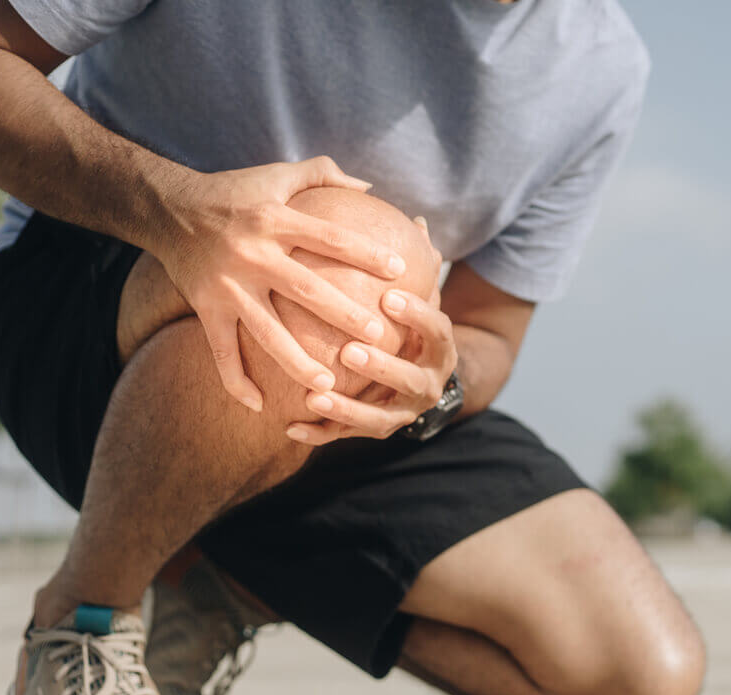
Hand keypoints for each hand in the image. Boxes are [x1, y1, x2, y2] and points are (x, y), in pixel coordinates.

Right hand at [151, 157, 406, 411]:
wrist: (167, 208)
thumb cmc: (233, 191)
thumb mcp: (277, 174)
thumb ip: (324, 173)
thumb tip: (369, 186)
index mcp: (275, 220)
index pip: (330, 238)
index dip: (365, 253)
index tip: (400, 271)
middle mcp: (252, 255)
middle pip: (306, 290)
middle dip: (343, 315)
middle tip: (377, 337)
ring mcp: (227, 287)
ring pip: (266, 332)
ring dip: (297, 362)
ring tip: (329, 386)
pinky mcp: (205, 309)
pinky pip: (221, 352)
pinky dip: (236, 382)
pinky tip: (259, 407)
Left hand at [286, 250, 458, 444]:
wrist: (424, 384)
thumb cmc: (412, 330)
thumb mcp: (422, 302)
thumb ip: (418, 267)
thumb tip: (415, 220)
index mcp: (441, 348)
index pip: (438, 329)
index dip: (418, 315)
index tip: (390, 297)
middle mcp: (429, 384)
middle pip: (410, 378)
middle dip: (382, 366)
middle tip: (350, 349)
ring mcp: (404, 413)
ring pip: (379, 419)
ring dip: (347, 408)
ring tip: (316, 395)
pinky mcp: (377, 431)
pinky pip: (347, 437)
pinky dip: (321, 433)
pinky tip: (289, 426)